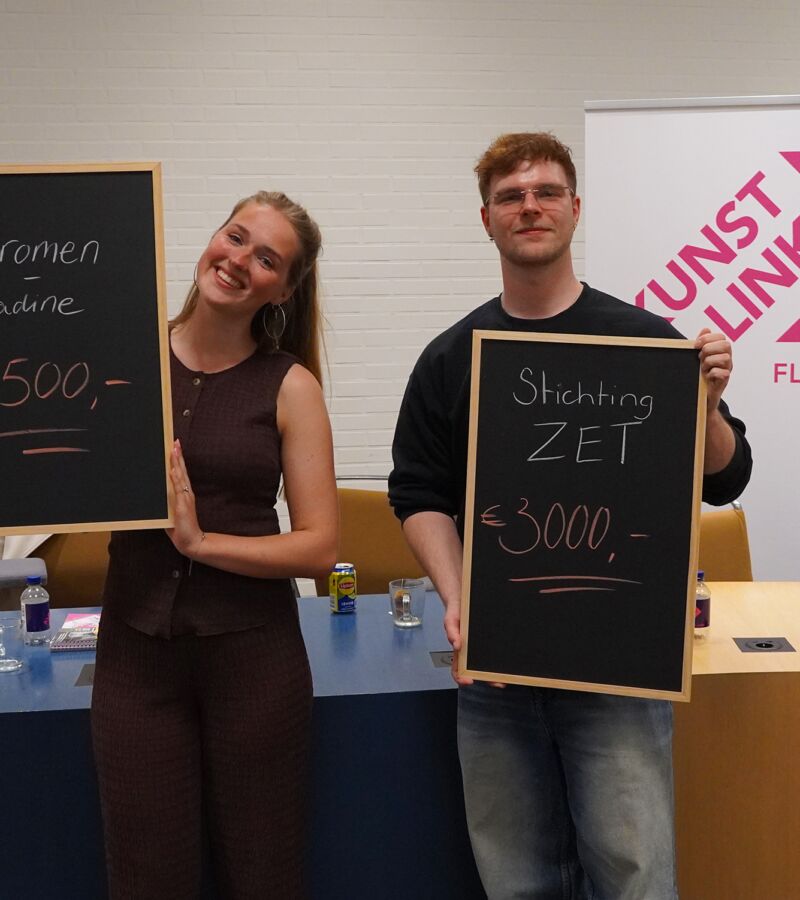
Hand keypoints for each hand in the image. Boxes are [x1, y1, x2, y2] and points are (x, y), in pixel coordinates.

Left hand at [165, 439, 205, 557]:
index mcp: (184, 494)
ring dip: (176, 462)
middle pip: (182, 470)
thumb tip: (158, 497)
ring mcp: (185, 498)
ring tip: (173, 449)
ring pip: (180, 476)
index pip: (180, 473)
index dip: (178, 460)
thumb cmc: (180, 528)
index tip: (175, 447)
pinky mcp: (183, 505)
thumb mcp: (171, 513)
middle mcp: (186, 493)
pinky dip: (176, 478)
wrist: (191, 541)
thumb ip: (167, 504)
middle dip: (178, 456)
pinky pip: (178, 489)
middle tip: (175, 442)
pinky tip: (173, 469)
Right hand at [443, 598, 504, 688]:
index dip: (462, 678)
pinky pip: (498, 649)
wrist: (464, 594)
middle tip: (498, 682)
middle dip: (488, 679)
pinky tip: (511, 658)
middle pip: (480, 670)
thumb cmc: (456, 610)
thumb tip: (456, 645)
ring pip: (491, 663)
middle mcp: (472, 651)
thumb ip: (451, 631)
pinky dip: (505, 657)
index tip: (469, 681)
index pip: (459, 669)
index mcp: (460, 650)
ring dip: (499, 671)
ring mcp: (483, 645)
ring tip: (508, 675)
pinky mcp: (493, 638)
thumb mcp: (450, 619)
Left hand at [695, 328, 731, 410]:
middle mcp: (726, 359)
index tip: (695, 345)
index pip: (721, 337)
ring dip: (710, 361)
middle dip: (709, 349)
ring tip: (703, 368)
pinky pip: (723, 373)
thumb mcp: (698, 358)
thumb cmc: (699, 375)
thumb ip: (702, 343)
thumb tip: (706, 329)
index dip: (708, 338)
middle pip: (726, 345)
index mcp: (720, 351)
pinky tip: (707, 376)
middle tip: (700, 357)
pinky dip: (712, 373)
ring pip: (725, 358)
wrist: (700, 396)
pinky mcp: (724, 381)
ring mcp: (727, 370)